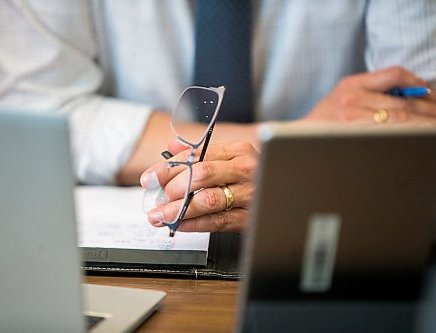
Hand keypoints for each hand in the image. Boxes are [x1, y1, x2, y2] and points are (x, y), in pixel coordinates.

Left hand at [140, 141, 258, 232]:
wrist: (286, 194)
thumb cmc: (250, 176)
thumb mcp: (229, 158)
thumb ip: (200, 152)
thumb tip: (172, 145)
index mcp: (237, 150)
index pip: (195, 156)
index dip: (167, 168)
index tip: (149, 179)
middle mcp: (245, 169)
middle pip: (201, 175)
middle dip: (172, 189)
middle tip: (156, 200)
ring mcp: (251, 193)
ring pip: (208, 200)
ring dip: (179, 210)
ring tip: (160, 216)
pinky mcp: (251, 217)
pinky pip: (218, 221)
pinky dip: (195, 224)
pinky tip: (180, 225)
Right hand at [303, 66, 435, 124]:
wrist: (302, 137)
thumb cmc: (325, 118)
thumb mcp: (344, 94)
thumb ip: (371, 90)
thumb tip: (410, 93)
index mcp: (351, 83)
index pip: (393, 74)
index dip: (416, 81)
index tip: (429, 91)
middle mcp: (351, 97)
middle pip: (401, 99)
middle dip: (428, 107)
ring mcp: (351, 116)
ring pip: (399, 117)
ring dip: (423, 121)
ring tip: (435, 124)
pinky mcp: (352, 132)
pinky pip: (388, 131)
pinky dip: (407, 131)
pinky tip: (418, 133)